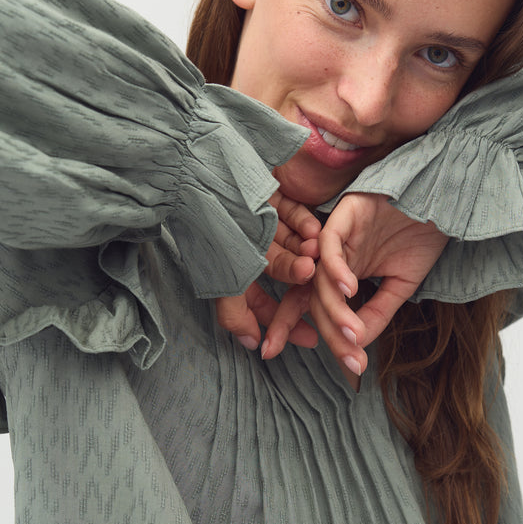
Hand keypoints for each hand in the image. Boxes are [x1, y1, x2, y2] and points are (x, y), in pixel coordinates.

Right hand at [215, 190, 320, 349]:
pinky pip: (293, 213)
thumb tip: (251, 343)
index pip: (262, 302)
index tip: (310, 337)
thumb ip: (234, 314)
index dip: (284, 320)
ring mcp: (261, 223)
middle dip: (301, 280)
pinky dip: (304, 223)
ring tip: (315, 254)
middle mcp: (250, 250)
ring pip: (292, 243)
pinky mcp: (270, 197)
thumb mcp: (224, 280)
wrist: (205, 180)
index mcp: (235, 270)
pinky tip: (314, 231)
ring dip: (306, 252)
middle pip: (284, 272)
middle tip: (317, 280)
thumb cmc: (213, 232)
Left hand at [261, 193, 448, 374]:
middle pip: (311, 296)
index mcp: (338, 270)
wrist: (446, 203)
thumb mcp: (400, 287)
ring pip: (320, 277)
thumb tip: (355, 346)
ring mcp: (336, 233)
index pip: (304, 301)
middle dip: (327, 332)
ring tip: (353, 333)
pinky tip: (350, 289)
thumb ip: (375, 314)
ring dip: (336, 309)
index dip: (285, 326)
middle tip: (349, 359)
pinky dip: (337, 269)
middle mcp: (330, 254)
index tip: (269, 353)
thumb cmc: (422, 238)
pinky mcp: (345, 213)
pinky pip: (330, 244)